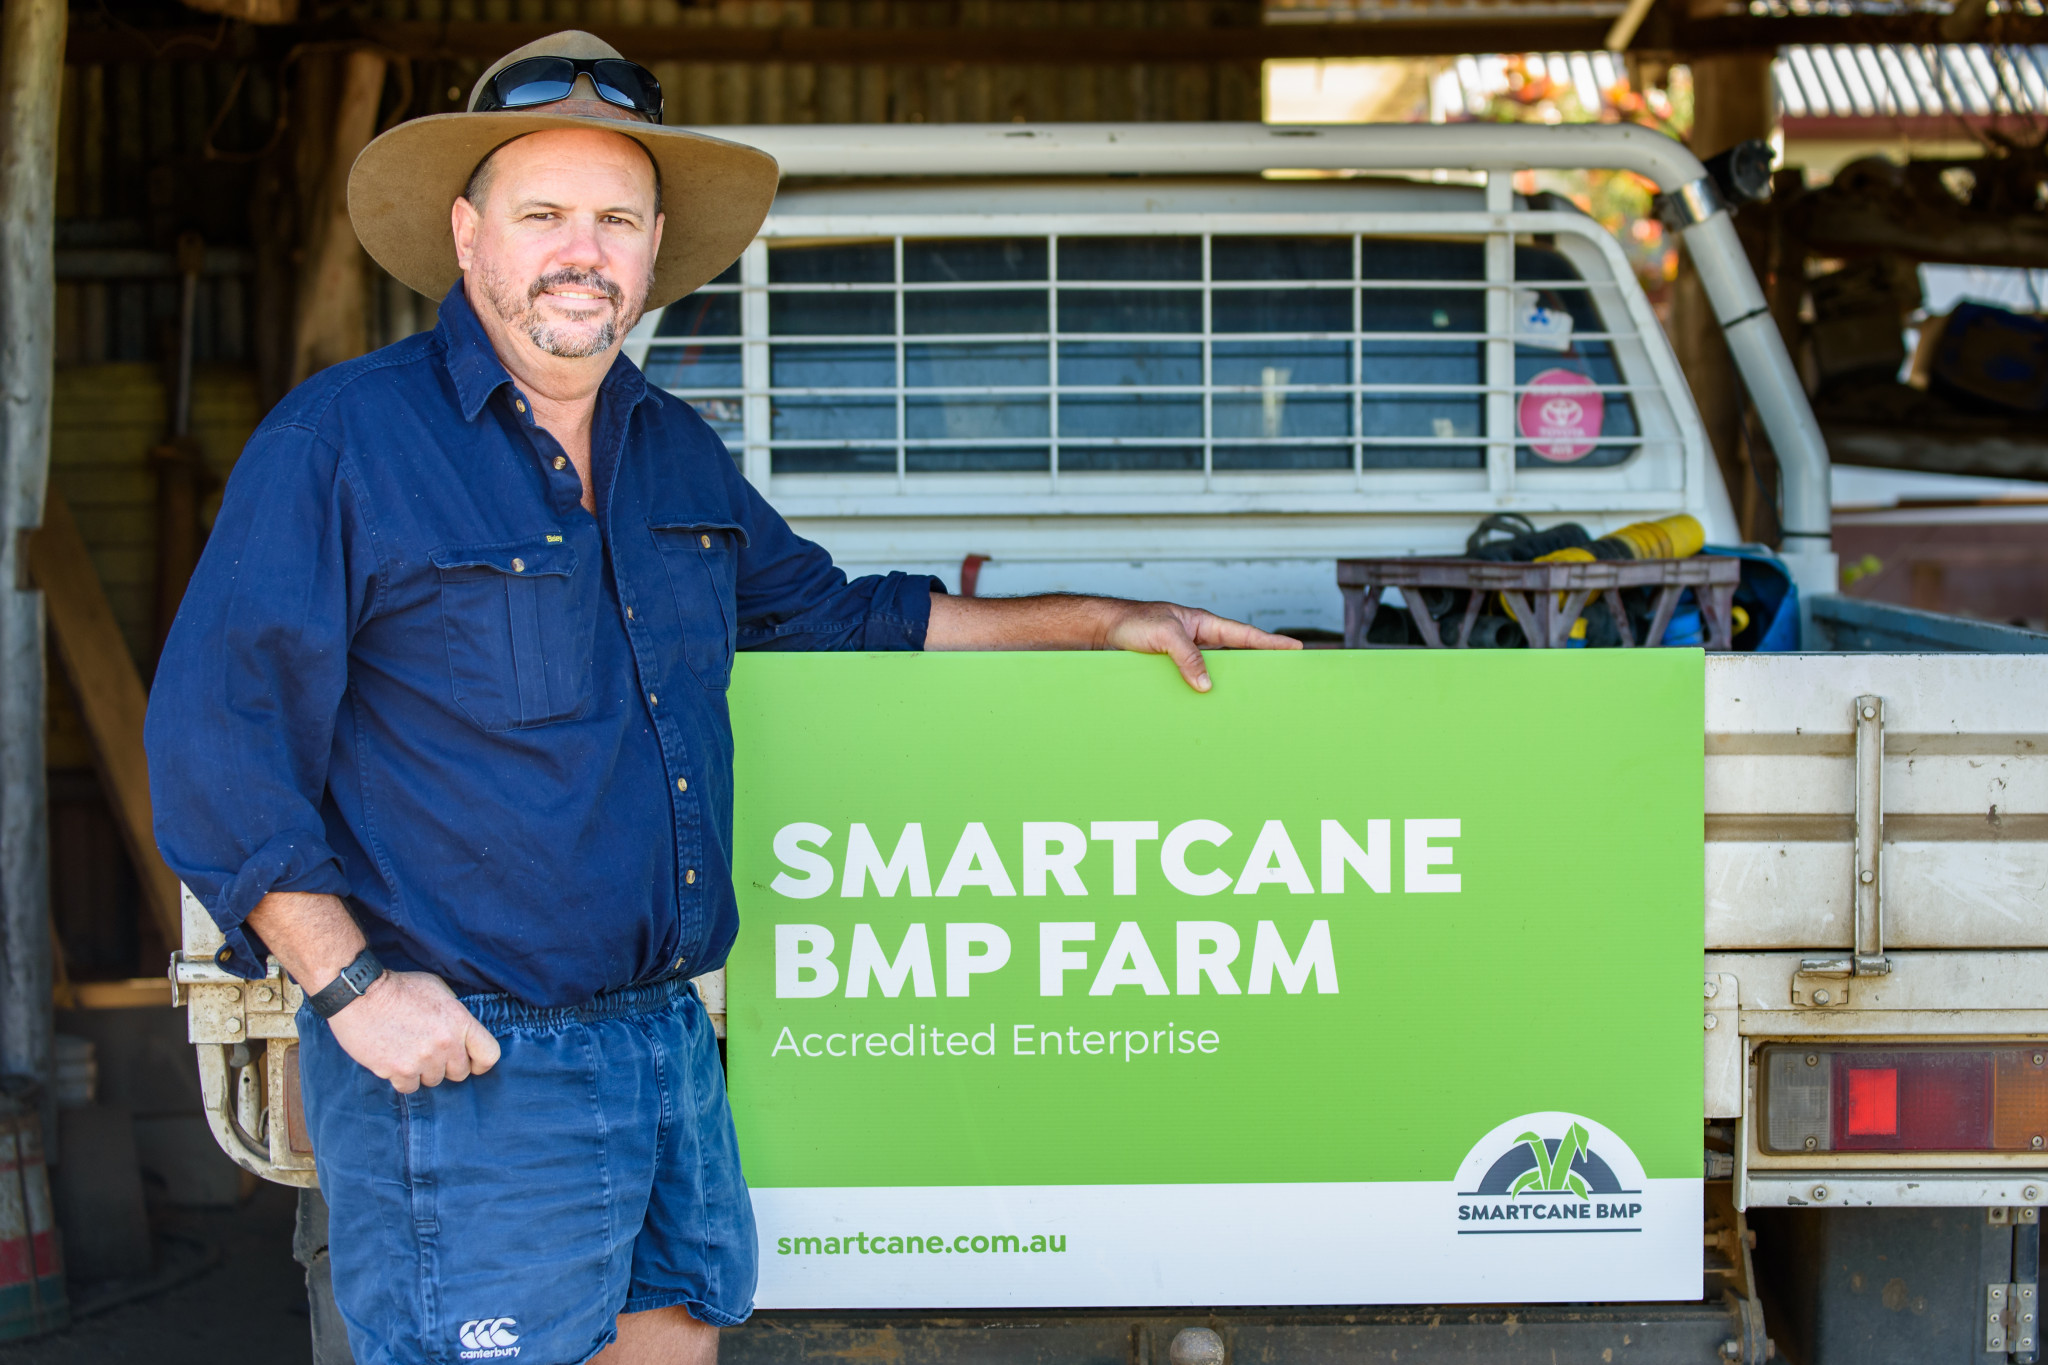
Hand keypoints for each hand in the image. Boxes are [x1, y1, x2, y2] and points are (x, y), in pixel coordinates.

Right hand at [325, 969, 500, 1093]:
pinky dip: (403, 1078)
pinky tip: (394, 1059)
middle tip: (430, 1052)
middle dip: (448, 1065)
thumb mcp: (438, 990)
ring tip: (409, 1051)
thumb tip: (463, 1033)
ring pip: (434, 1081)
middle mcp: (446, 1043)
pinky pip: (410, 1087)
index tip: (470, 1060)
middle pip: (460, 1073)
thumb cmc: (399, 988)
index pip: (489, 1055)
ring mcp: (422, 1059)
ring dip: (423, 1071)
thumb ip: (455, 1014)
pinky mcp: (398, 1071)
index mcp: (460, 1021)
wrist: (360, 994)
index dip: (480, 1061)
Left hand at [1099, 601, 1301, 691]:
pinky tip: (1209, 708)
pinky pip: (1193, 683)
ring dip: (1227, 685)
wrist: (1101, 631)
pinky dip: (1202, 693)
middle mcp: (1198, 640)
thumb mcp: (1163, 635)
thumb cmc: (1132, 623)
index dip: (1270, 642)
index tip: (1294, 648)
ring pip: (1215, 672)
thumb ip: (1187, 657)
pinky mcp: (1172, 671)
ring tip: (1249, 703)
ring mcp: (1186, 656)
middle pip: (1235, 656)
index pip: (1243, 634)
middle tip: (1281, 680)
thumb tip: (1207, 685)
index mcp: (1202, 624)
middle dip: (1257, 667)